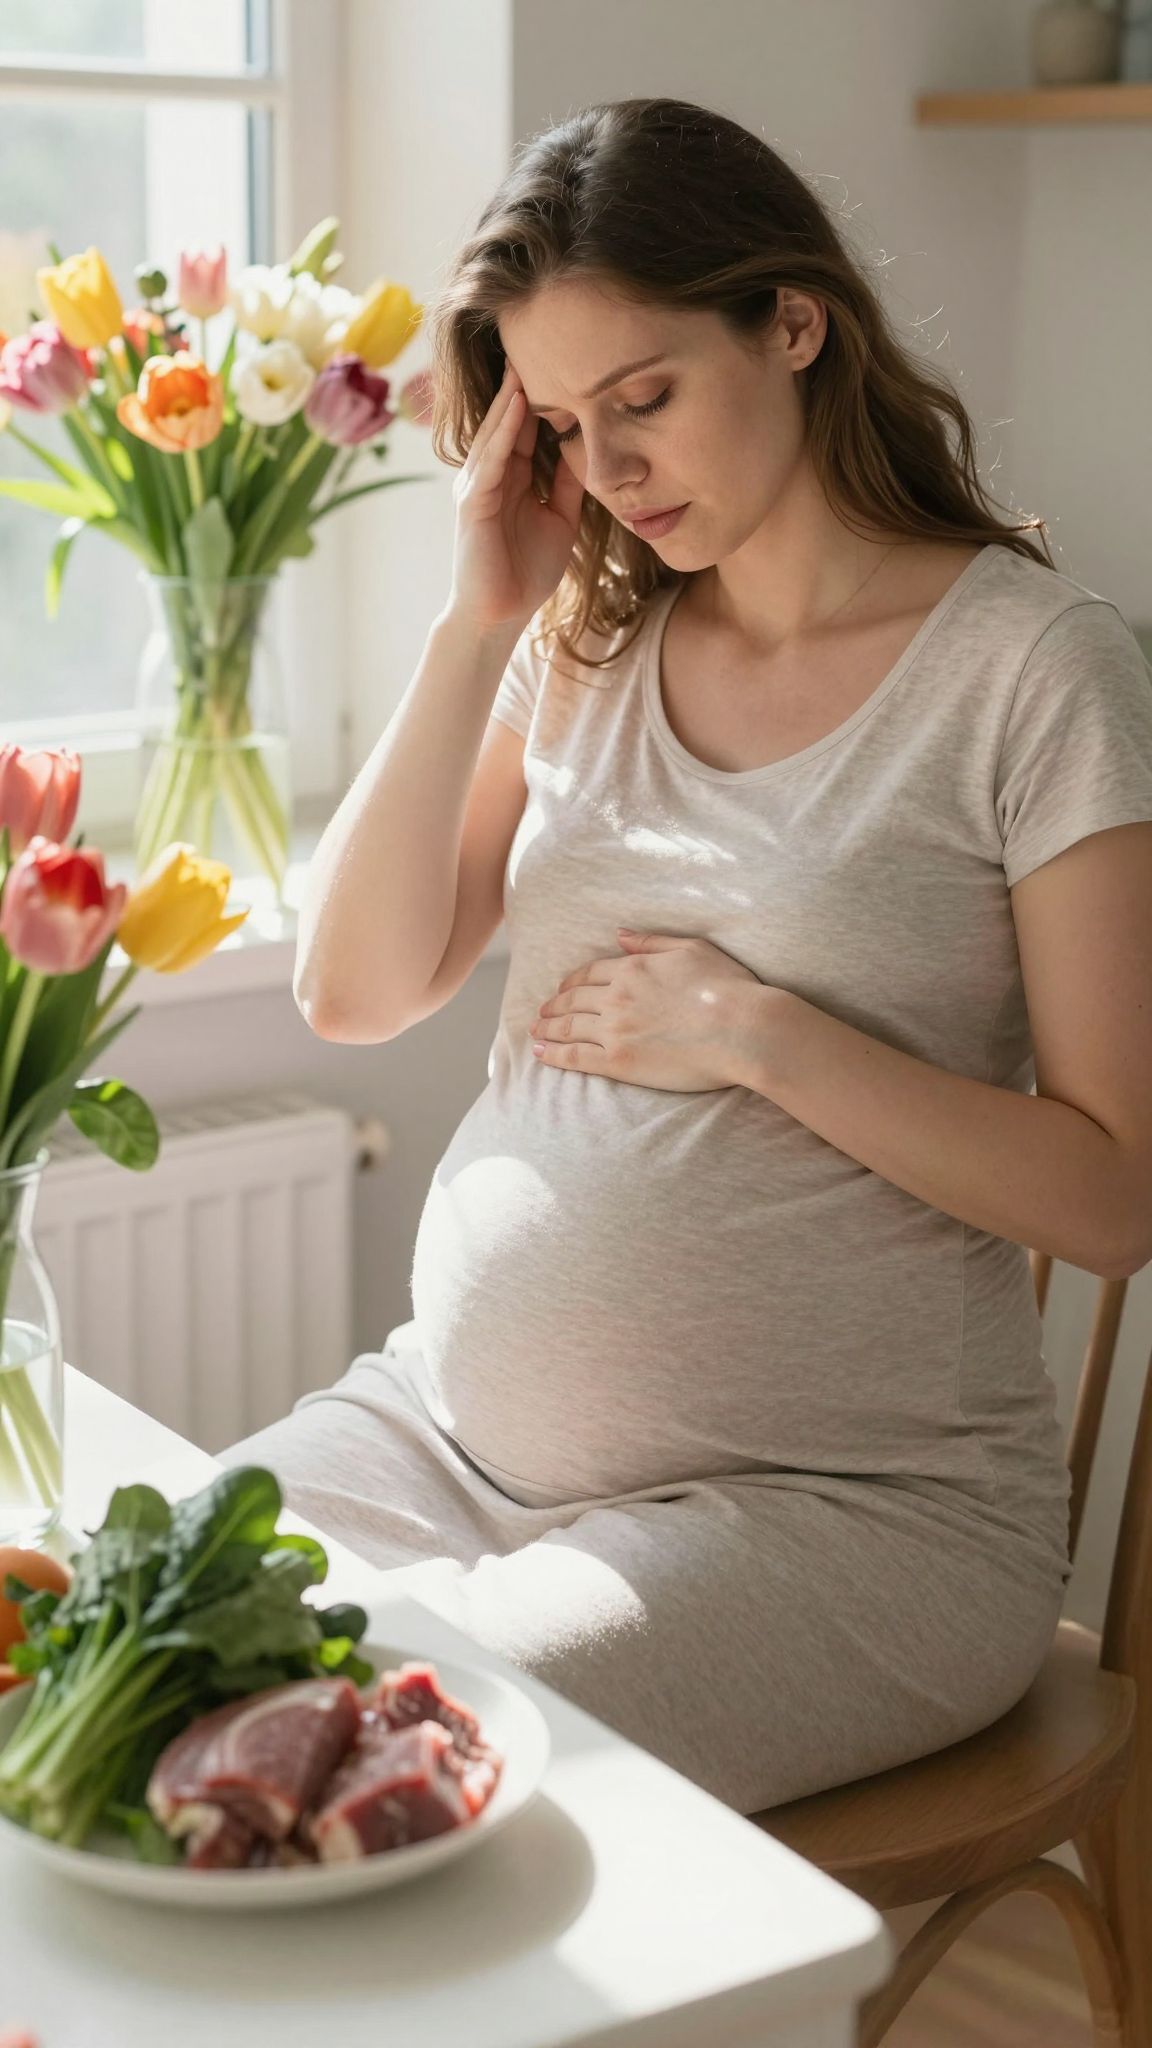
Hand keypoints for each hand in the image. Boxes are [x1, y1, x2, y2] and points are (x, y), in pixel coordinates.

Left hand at [527, 928, 766, 1092]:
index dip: (573, 981)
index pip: (591, 973)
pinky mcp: (619, 1061)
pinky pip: (575, 1056)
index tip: (564, 988)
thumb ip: (652, 942)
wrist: (741, 1028)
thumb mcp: (692, 949)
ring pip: (569, 1027)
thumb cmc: (728, 987)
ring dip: (547, 1028)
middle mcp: (617, 996)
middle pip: (573, 999)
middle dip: (554, 1005)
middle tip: (542, 1012)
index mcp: (633, 968)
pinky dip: (553, 1053)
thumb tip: (620, 934)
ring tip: (536, 1031)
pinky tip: (540, 1052)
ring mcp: (615, 1029)